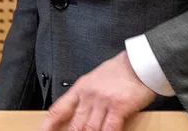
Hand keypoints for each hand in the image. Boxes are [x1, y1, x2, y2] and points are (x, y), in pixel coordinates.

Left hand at [39, 51, 156, 130]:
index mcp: (81, 88)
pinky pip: (109, 128)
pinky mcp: (119, 107)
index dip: (48, 124)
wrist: (140, 63)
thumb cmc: (120, 70)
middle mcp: (89, 95)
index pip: (58, 109)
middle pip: (75, 124)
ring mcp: (103, 101)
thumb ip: (86, 95)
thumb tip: (79, 112)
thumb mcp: (95, 79)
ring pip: (90, 129)